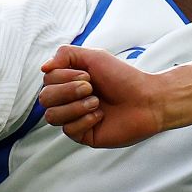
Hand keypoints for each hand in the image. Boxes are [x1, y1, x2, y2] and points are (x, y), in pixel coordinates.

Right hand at [38, 47, 167, 147]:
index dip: (64, 77)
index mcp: (70, 82)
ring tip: (97, 102)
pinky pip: (68, 130)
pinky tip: (101, 116)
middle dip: (67, 91)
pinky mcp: (84, 136)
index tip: (88, 75)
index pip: (47, 81)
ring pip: (51, 116)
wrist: (148, 99)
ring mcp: (76, 119)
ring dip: (75, 106)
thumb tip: (43, 69)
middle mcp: (70, 100)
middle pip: (45, 98)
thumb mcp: (94, 56)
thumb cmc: (124, 77)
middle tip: (91, 88)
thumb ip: (66, 55)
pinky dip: (84, 120)